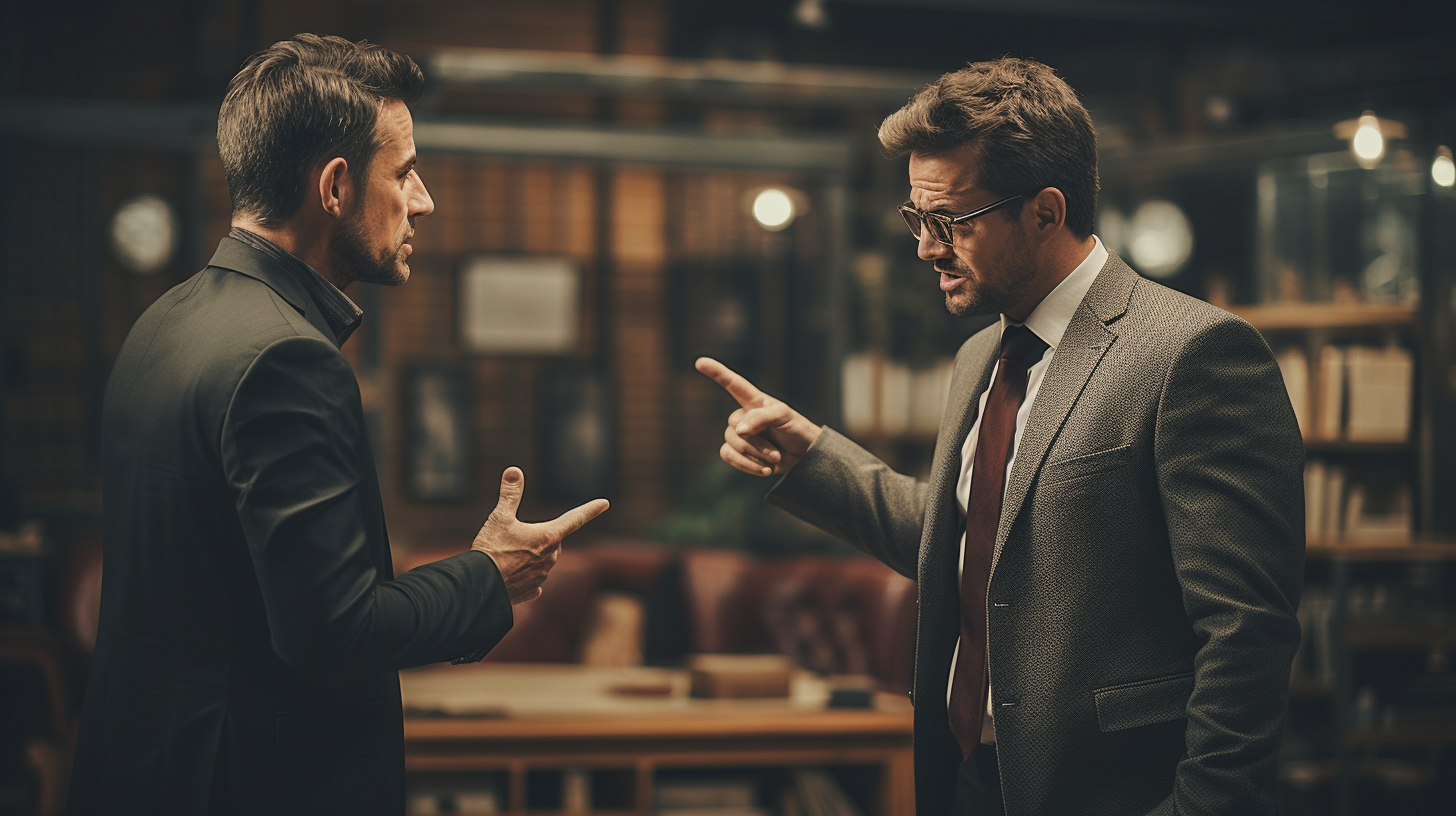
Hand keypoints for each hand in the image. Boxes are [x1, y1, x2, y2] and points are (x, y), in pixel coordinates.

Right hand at [472, 467, 608, 603]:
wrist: (480, 585)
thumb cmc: (491, 549)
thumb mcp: (499, 517)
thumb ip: (510, 494)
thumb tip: (515, 471)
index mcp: (548, 537)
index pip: (576, 519)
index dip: (591, 509)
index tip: (605, 503)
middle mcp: (551, 558)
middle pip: (553, 540)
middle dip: (539, 536)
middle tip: (513, 537)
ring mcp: (542, 577)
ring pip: (543, 560)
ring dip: (530, 555)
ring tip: (506, 556)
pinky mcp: (530, 591)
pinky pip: (533, 581)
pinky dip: (525, 576)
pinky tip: (513, 576)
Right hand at [694, 357, 820, 476]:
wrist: (804, 456)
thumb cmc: (796, 429)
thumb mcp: (783, 416)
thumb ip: (760, 418)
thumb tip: (738, 430)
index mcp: (754, 401)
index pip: (733, 384)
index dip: (717, 373)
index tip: (700, 362)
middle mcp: (744, 416)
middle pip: (734, 427)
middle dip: (756, 444)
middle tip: (777, 452)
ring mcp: (740, 435)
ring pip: (731, 444)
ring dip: (755, 456)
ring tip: (775, 460)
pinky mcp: (739, 454)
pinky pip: (728, 457)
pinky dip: (747, 466)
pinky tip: (765, 470)